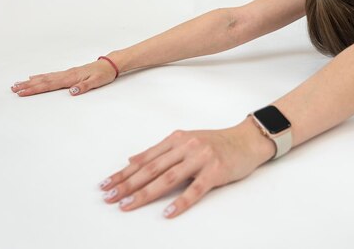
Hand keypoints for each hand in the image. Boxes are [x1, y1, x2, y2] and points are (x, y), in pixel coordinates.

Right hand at [10, 58, 117, 96]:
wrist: (110, 64)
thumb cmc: (104, 73)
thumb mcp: (97, 82)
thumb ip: (84, 86)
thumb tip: (71, 92)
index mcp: (71, 77)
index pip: (49, 85)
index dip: (35, 89)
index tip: (22, 93)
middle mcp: (66, 74)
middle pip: (43, 80)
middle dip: (27, 85)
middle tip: (13, 88)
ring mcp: (67, 73)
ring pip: (45, 77)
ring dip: (31, 81)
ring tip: (18, 83)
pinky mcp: (69, 73)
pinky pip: (51, 76)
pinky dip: (40, 77)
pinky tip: (34, 77)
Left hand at [98, 117, 275, 217]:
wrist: (247, 140)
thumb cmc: (216, 143)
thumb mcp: (185, 141)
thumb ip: (160, 152)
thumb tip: (132, 159)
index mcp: (176, 139)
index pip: (145, 159)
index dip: (124, 173)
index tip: (106, 185)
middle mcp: (186, 146)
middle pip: (152, 169)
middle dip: (127, 184)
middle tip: (110, 197)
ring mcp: (201, 158)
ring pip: (168, 178)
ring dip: (146, 193)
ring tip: (129, 205)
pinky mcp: (215, 171)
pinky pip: (196, 189)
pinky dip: (181, 202)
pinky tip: (168, 213)